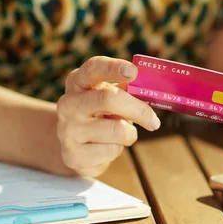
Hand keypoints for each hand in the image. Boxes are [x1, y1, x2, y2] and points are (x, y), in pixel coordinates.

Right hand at [56, 56, 159, 176]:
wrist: (75, 147)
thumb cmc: (100, 116)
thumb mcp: (109, 98)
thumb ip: (126, 91)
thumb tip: (152, 89)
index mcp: (78, 83)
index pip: (93, 68)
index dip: (113, 68)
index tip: (133, 71)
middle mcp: (69, 104)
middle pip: (108, 99)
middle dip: (138, 110)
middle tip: (154, 121)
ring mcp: (68, 131)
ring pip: (117, 130)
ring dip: (129, 134)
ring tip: (121, 135)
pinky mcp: (74, 155)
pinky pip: (112, 151)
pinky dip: (118, 149)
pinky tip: (108, 147)